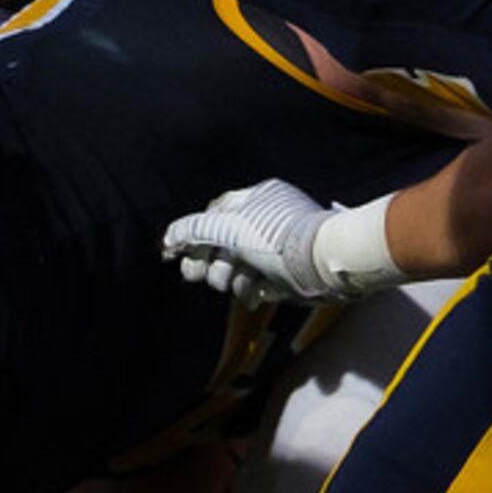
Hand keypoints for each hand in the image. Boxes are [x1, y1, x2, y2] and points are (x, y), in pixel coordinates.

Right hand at [164, 178, 344, 306]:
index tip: (172, 253)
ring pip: (230, 268)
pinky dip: (247, 290)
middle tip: (198, 274)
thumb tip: (169, 236)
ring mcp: (270, 250)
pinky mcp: (277, 276)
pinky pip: (249, 285)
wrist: (321, 264)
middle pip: (216, 245)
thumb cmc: (278, 237)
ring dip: (228, 278)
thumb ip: (194, 229)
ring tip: (239, 279)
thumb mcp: (229, 227)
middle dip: (206, 262)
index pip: (212, 214)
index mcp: (254, 200)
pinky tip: (254, 292)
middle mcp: (262, 222)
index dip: (191, 234)